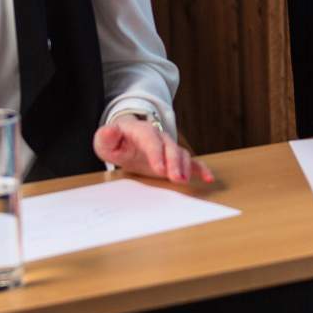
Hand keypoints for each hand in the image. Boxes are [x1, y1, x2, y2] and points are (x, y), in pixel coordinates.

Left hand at [92, 114, 215, 183]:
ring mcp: (168, 147)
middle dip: (174, 163)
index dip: (156, 153)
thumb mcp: (105, 139)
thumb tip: (109, 131)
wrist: (126, 139)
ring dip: (186, 168)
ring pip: (181, 154)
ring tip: (185, 181)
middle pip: (170, 147)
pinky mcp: (174, 159)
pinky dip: (201, 169)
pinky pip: (191, 162)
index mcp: (141, 131)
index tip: (159, 168)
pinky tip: (208, 178)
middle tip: (177, 178)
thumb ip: (105, 136)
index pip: (150, 140)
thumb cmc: (116, 141)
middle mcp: (159, 137)